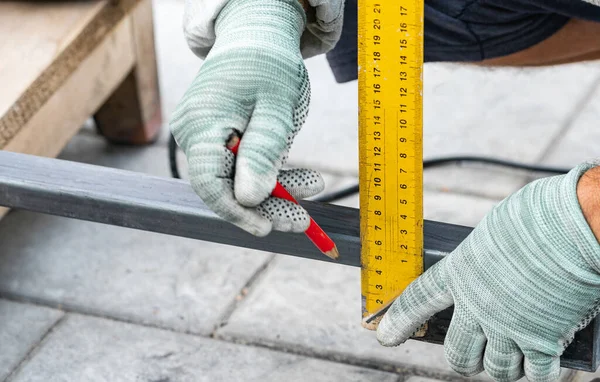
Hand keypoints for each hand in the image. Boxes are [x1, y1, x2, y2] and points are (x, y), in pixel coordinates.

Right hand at [170, 0, 322, 235]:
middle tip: (302, 220)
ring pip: (238, 177)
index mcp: (201, 124)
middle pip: (226, 185)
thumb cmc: (268, 64)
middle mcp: (195, 132)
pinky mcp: (220, 134)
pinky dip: (271, 172)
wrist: (258, 34)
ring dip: (276, 189)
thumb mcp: (276, 109)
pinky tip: (301, 177)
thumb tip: (250, 199)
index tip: (268, 228)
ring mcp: (205, 134)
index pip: (210, 183)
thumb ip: (262, 153)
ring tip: (312, 188)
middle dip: (267, 205)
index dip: (238, 212)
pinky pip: (242, 163)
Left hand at [377, 163, 599, 381]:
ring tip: (512, 352)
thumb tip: (485, 270)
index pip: (416, 302)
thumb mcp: (492, 232)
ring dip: (502, 364)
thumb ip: (480, 259)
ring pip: (495, 368)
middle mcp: (477, 306)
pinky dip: (538, 370)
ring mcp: (508, 328)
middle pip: (457, 354)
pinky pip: (535, 374)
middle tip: (472, 354)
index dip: (398, 322)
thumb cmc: (537, 218)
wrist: (574, 227)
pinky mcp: (542, 342)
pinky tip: (542, 357)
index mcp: (458, 273)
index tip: (386, 337)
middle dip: (463, 358)